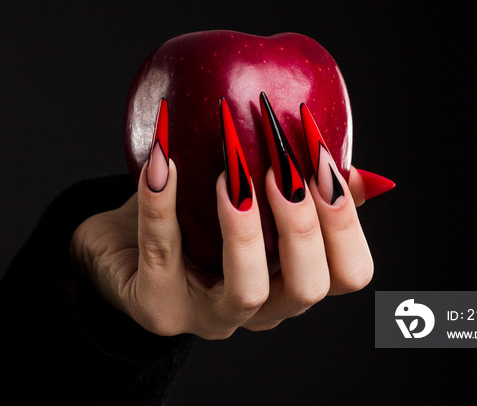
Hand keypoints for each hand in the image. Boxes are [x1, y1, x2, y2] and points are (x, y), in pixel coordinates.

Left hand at [69, 159, 374, 338]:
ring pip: (247, 290)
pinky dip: (163, 205)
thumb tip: (359, 172)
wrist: (117, 249)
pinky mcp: (157, 306)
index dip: (346, 223)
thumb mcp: (249, 203)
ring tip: (230, 175)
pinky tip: (161, 162)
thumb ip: (299, 192)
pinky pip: (163, 253)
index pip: (348, 274)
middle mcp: (259, 310)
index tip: (324, 162)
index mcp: (289, 281)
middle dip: (303, 225)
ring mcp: (207, 315)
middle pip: (308, 288)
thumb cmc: (191, 222)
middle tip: (281, 170)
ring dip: (246, 228)